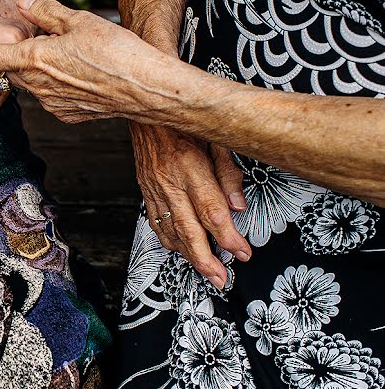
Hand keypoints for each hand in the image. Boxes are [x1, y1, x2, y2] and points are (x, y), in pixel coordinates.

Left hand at [0, 0, 154, 122]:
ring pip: (32, 82)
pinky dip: (58, 83)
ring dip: (39, 68)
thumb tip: (21, 8)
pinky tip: (83, 73)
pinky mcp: (68, 114)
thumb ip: (46, 14)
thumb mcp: (80, 21)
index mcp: (35, 59)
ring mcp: (52, 104)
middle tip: (38, 37)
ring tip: (72, 54)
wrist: (147, 90)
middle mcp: (38, 86)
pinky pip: (52, 95)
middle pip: (12, 68)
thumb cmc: (118, 52)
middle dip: (15, 54)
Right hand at [131, 123, 250, 288]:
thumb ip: (228, 172)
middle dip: (207, 259)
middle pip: (189, 230)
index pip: (212, 211)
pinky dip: (170, 241)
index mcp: (190, 166)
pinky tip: (182, 251)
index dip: (229, 237)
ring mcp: (154, 188)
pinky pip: (156, 223)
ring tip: (207, 272)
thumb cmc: (183, 119)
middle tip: (222, 278)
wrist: (145, 109)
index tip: (243, 252)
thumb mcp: (216, 137)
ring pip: (171, 231)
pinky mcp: (146, 190)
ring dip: (190, 256)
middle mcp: (170, 181)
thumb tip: (239, 206)